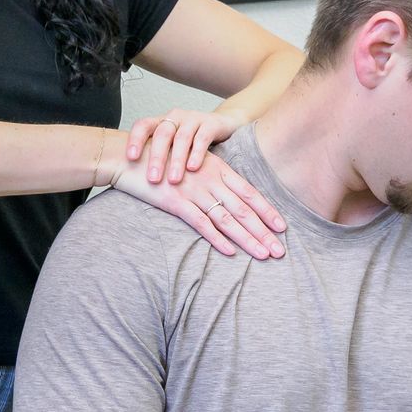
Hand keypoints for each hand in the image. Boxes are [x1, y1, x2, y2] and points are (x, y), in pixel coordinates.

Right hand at [108, 146, 286, 259]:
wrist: (129, 157)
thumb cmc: (162, 160)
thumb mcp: (192, 162)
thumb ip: (212, 177)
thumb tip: (229, 195)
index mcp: (217, 168)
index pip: (249, 192)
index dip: (267, 210)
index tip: (283, 227)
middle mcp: (210, 180)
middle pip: (243, 209)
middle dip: (264, 231)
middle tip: (280, 251)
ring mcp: (194, 191)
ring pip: (227, 219)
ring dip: (247, 238)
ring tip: (263, 254)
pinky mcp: (176, 202)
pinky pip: (201, 223)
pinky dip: (217, 238)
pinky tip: (231, 252)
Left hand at [125, 107, 245, 185]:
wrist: (221, 125)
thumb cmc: (190, 141)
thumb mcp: (171, 146)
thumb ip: (157, 156)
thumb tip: (133, 178)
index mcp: (160, 122)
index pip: (142, 125)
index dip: (135, 140)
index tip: (131, 159)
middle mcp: (174, 117)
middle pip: (162, 134)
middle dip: (156, 158)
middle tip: (153, 179)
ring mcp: (193, 119)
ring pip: (182, 137)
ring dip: (177, 160)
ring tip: (174, 180)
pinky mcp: (211, 123)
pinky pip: (202, 138)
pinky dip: (197, 154)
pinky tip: (193, 168)